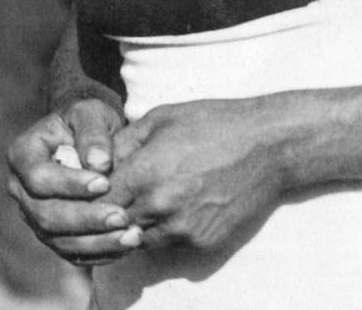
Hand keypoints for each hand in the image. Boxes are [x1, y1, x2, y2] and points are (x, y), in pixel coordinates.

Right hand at [5, 97, 142, 264]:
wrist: (88, 136)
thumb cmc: (86, 120)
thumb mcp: (90, 113)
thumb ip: (93, 133)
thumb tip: (99, 164)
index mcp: (23, 155)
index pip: (38, 178)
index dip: (69, 184)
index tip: (104, 183)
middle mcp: (21, 189)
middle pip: (45, 215)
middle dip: (86, 219)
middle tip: (122, 216)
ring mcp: (34, 214)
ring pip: (58, 239)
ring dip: (96, 241)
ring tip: (131, 235)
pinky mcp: (53, 233)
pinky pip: (71, 252)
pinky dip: (99, 252)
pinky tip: (126, 244)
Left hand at [104, 97, 290, 253]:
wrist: (268, 146)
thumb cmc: (213, 123)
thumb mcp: (160, 119)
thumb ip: (123, 143)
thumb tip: (98, 163)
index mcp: (144, 173)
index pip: (96, 200)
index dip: (93, 192)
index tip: (98, 182)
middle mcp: (160, 207)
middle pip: (114, 223)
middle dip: (112, 209)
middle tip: (121, 191)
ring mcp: (182, 229)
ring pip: (138, 238)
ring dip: (136, 222)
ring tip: (150, 197)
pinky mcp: (202, 242)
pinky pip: (169, 242)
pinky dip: (165, 229)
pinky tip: (178, 205)